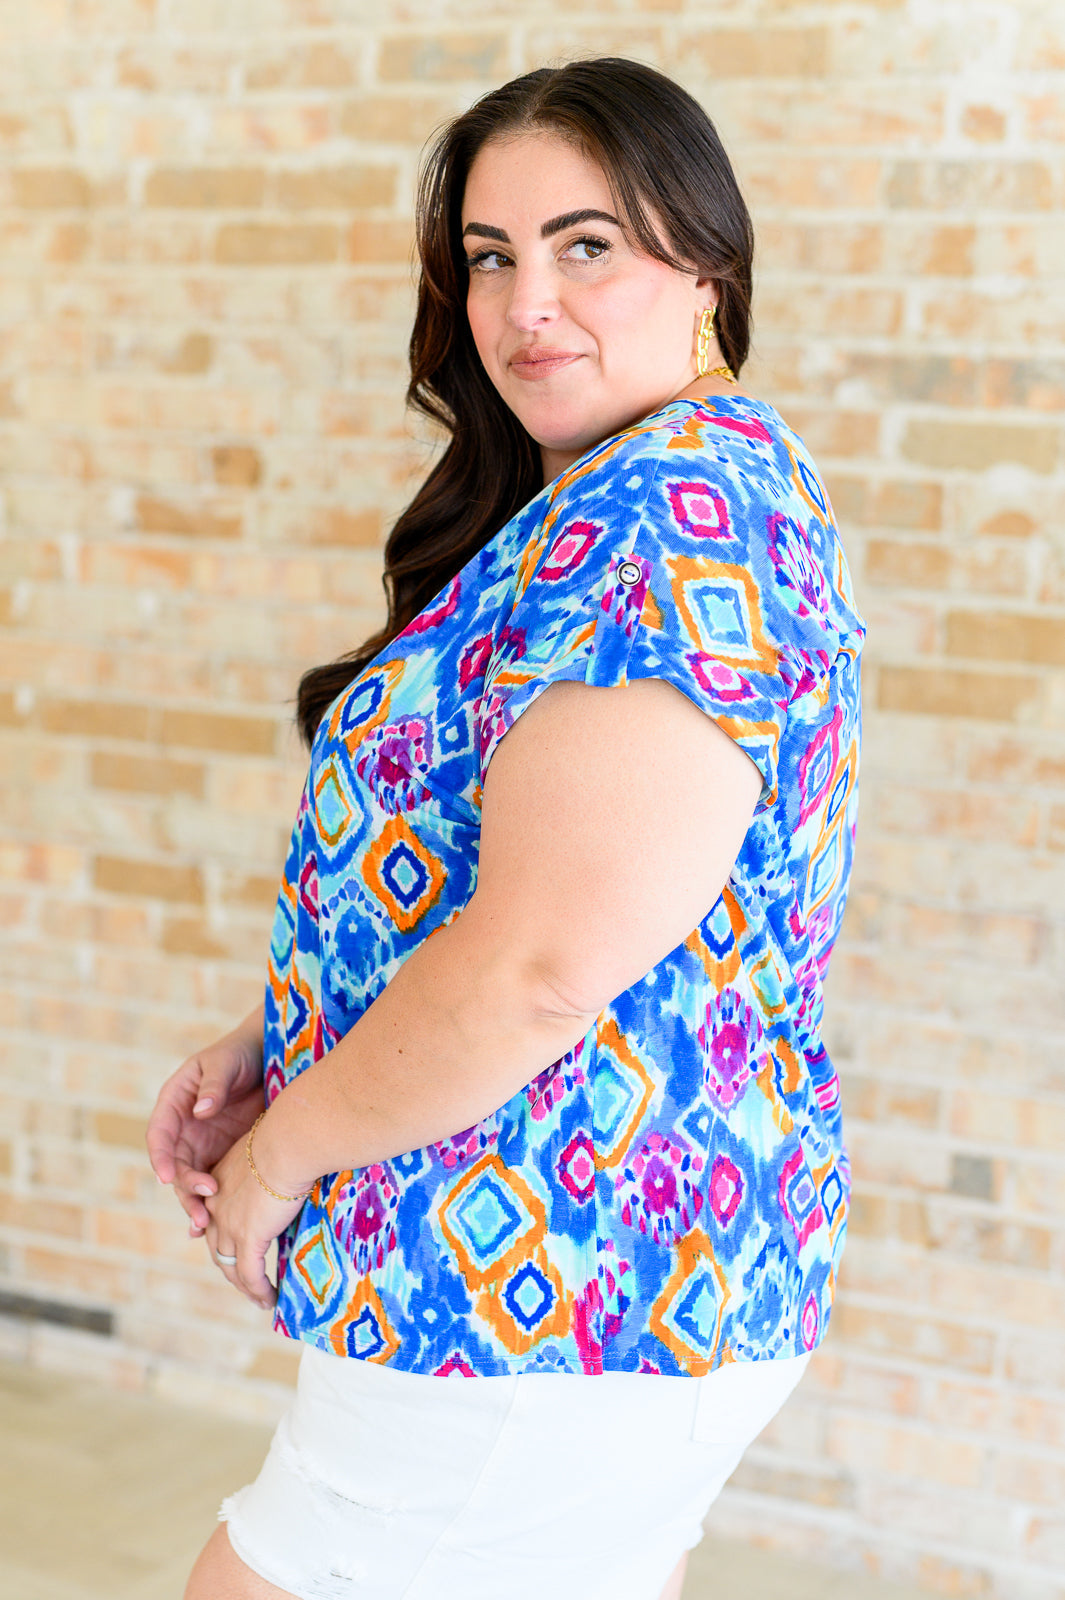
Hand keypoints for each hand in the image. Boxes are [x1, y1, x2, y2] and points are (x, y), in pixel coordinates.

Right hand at [146, 1008, 264, 1237]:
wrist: (271, 1058)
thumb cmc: (242, 1053)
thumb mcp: (226, 1062)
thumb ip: (213, 1085)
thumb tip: (200, 1110)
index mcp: (175, 1103)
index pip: (159, 1134)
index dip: (161, 1157)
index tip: (168, 1176)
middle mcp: (184, 1129)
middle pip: (174, 1165)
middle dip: (184, 1188)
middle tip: (202, 1207)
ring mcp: (203, 1145)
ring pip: (192, 1180)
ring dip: (196, 1202)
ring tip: (206, 1224)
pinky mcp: (223, 1156)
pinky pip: (214, 1183)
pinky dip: (212, 1203)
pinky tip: (214, 1227)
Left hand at [204, 1127, 308, 1310]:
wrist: (287, 1143)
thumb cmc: (286, 1136)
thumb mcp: (267, 1147)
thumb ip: (268, 1160)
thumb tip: (289, 1158)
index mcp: (217, 1183)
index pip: (212, 1217)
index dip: (220, 1236)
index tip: (228, 1248)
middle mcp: (216, 1207)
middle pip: (217, 1247)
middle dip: (230, 1267)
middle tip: (245, 1280)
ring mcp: (230, 1225)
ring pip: (231, 1267)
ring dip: (245, 1286)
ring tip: (259, 1297)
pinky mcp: (249, 1239)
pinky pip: (251, 1275)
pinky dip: (259, 1291)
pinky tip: (270, 1300)